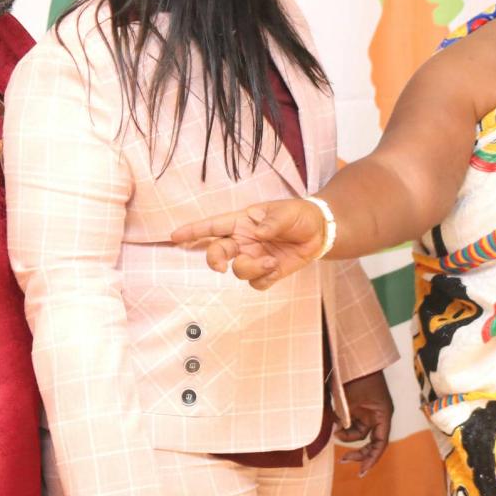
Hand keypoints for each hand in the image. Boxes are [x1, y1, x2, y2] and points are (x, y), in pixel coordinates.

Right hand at [171, 199, 326, 289]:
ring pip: (237, 271)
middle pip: (217, 252)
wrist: (320, 232)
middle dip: (214, 260)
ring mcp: (254, 257)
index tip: (174, 236)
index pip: (213, 226)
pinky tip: (277, 268)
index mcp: (243, 221)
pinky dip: (264, 278)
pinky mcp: (267, 272)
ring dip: (251, 269)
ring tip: (271, 262)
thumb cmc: (299, 215)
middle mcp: (244, 241)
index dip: (193, 231)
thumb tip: (259, 233)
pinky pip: (256, 283)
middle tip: (221, 266)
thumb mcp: (287, 212)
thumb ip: (272, 223)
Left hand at [337, 370, 393, 476]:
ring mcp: (368, 410)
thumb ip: (344, 418)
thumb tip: (336, 433)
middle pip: (370, 441)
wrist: (354, 356)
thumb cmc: (357, 376)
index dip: (372, 458)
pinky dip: (342, 425)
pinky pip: (351, 421)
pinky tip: (332, 423)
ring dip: (345, 434)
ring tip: (332, 430)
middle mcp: (378, 415)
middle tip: (343, 460)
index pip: (380, 443)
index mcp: (383, 414)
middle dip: (358, 451)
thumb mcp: (350, 400)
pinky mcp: (359, 406)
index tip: (361, 470)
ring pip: (358, 431)